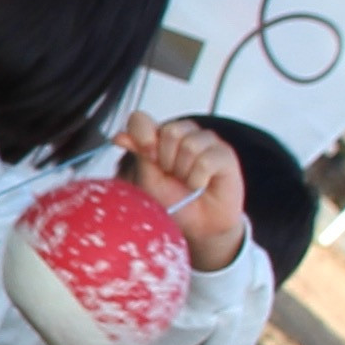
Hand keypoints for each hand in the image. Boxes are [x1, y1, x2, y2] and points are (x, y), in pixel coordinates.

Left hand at [116, 109, 252, 271]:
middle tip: (174, 176)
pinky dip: (198, 180)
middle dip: (167, 160)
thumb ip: (139, 155)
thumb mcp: (149, 179)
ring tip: (188, 182)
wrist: (200, 225)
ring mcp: (207, 141)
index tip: (148, 157)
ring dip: (184, 172)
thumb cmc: (175, 201)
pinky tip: (200, 186)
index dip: (141, 135)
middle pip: (170, 131)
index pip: (140, 119)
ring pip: (190, 144)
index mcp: (160, 136)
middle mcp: (184, 133)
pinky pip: (206, 161)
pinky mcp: (225, 154)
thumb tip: (119, 136)